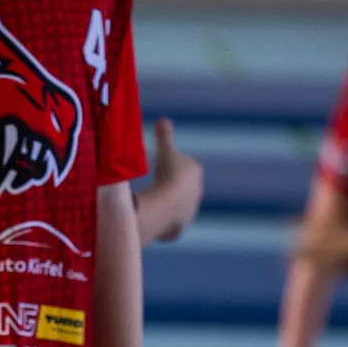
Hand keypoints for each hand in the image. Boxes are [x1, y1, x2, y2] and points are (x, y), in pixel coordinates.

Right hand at [137, 119, 202, 242]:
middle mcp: (196, 193)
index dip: (171, 164)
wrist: (166, 203)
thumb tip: (163, 118)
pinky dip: (162, 224)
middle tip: (154, 182)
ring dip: (167, 205)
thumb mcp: (164, 150)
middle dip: (170, 185)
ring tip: (151, 201)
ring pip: (177, 207)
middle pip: (182, 187)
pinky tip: (152, 220)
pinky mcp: (178, 228)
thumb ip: (164, 135)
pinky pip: (170, 226)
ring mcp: (188, 212)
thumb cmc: (167, 174)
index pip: (185, 165)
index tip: (159, 164)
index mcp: (195, 173)